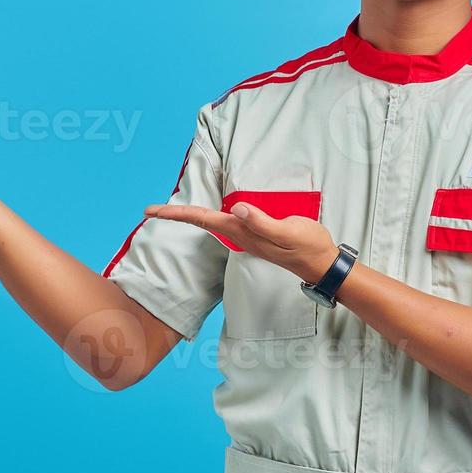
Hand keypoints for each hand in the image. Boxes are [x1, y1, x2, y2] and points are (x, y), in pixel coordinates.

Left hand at [144, 200, 338, 283]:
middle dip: (176, 215)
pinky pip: (227, 221)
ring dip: (191, 216)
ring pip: (212, 222)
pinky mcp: (256, 232)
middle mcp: (240, 234)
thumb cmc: (307, 246)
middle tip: (149, 210)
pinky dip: (211, 216)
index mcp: (242, 231)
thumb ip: (262, 222)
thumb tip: (237, 208)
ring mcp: (247, 235)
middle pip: (201, 221)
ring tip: (169, 210)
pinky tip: (208, 212)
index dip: (176, 213)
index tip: (150, 211)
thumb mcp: (288, 231)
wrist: (322, 263)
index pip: (202, 219)